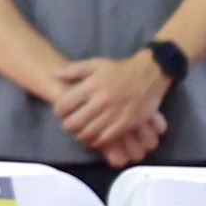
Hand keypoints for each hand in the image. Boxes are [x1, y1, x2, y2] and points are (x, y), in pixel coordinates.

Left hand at [52, 50, 172, 163]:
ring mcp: (115, 113)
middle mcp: (101, 101)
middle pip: (75, 122)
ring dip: (81, 135)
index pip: (64, 105)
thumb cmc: (120, 69)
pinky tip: (96, 138)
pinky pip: (107, 138)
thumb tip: (55, 75)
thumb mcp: (96, 64)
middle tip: (69, 125)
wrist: (150, 73)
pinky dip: (98, 141)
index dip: (58, 111)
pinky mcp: (128, 123)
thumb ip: (74, 70)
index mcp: (91, 86)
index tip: (60, 112)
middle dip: (68, 126)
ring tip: (80, 132)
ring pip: (90, 132)